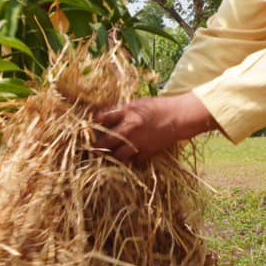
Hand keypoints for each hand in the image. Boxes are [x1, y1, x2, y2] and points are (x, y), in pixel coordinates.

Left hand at [92, 92, 216, 164]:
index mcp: (127, 112)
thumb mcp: (137, 104)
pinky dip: (129, 162)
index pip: (103, 118)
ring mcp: (138, 142)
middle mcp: (130, 128)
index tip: (86, 128)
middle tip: (91, 150)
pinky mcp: (146, 152)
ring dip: (111, 157)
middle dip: (96, 147)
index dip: (92, 124)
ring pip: (117, 156)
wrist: (179, 117)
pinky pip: (133, 162)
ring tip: (106, 158)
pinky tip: (126, 160)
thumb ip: (121, 112)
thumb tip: (102, 119)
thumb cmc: (158, 107)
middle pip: (105, 142)